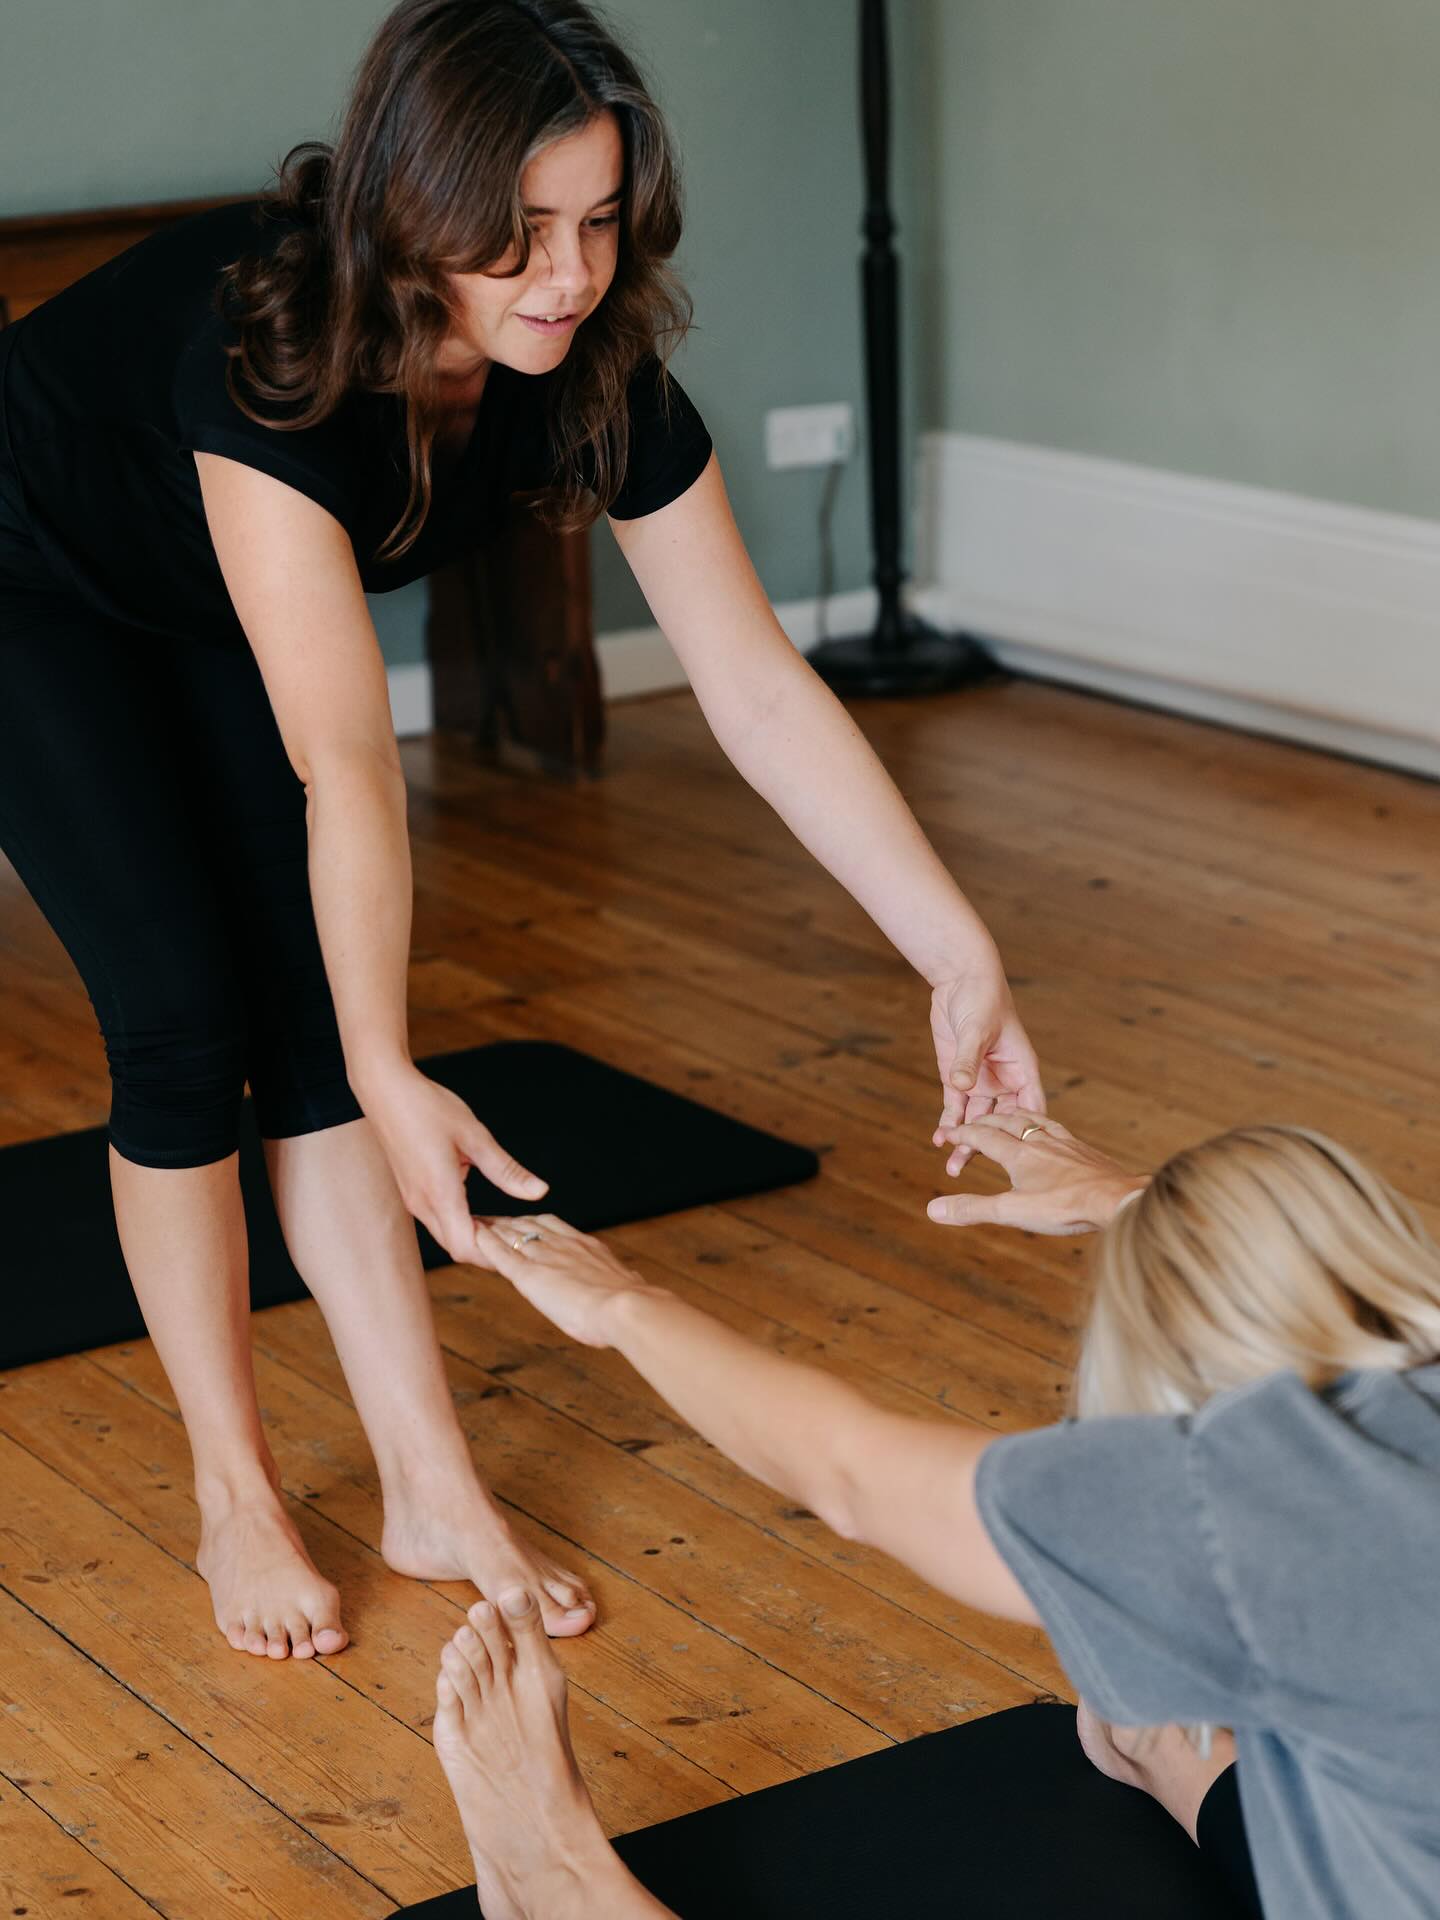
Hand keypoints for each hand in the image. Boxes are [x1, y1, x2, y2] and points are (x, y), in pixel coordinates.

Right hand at [362, 1064, 546, 1265]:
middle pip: (457, 1248)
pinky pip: (439, 1221)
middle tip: (521, 1239)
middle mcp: (422, 1203)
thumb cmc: (427, 1107)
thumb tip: (539, 1191)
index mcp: (439, 1192)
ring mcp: (414, 1199)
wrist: (384, 1090)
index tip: (521, 1247)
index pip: (466, 1247)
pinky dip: (463, 1224)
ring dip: (476, 1238)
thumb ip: (506, 1170)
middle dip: (490, 1251)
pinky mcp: (412, 1191)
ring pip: (447, 1236)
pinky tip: (484, 1213)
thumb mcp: (475, 1136)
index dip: (495, 1255)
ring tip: (508, 1226)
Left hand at [471, 1214, 644, 1347]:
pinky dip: (484, 1245)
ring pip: (511, 1235)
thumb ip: (626, 1284)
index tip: (526, 1222)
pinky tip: (472, 1238)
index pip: (554, 1227)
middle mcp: (563, 1244)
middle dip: (509, 1221)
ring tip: (475, 1223)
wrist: (627, 1307)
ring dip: (492, 1228)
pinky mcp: (529, 1275)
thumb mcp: (629, 1287)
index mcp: (586, 1246)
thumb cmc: (634, 1305)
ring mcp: (545, 1257)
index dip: (537, 1224)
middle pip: (528, 1225)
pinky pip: (500, 1254)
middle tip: (492, 1218)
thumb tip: (638, 1287)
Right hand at [927, 1110, 1146, 1234]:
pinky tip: (1050, 1132)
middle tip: (971, 1123)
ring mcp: (1063, 1143)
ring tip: (1005, 1116)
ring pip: (1032, 1119)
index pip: (982, 1136)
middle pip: (1005, 1121)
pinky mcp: (1082, 1149)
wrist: (1116, 1199)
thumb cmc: (1065, 1207)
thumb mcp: (1012, 1211)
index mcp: (1018, 1153)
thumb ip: (972, 1208)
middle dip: (983, 1121)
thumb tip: (932, 1209)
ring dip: (1012, 1115)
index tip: (946, 1133)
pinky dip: (1043, 1123)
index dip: (961, 1134)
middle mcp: (1039, 1141)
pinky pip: (1057, 1128)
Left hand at [929, 967, 1045, 1166]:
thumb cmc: (981, 998)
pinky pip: (955, 1107)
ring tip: (952, 1167)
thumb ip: (969, 1060)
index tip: (1021, 1162)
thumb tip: (961, 1086)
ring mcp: (981, 1080)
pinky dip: (949, 1123)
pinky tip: (940, 1141)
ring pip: (976, 1120)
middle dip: (987, 1147)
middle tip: (967, 1166)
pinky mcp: (957, 1077)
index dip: (1027, 1135)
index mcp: (1022, 1070)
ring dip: (965, 1141)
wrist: (960, 978)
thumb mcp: (977, 1029)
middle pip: (1000, 1122)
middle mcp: (1004, 1080)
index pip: (1030, 1109)